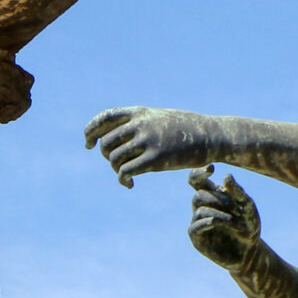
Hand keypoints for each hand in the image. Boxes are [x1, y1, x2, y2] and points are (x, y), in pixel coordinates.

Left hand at [83, 106, 228, 186]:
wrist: (210, 135)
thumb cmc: (183, 130)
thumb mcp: (158, 119)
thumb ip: (136, 124)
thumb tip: (111, 142)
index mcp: (140, 112)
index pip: (105, 118)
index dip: (91, 131)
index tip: (88, 144)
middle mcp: (141, 124)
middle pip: (106, 143)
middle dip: (106, 156)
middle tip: (117, 165)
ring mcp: (148, 140)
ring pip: (113, 158)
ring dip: (116, 170)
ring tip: (127, 174)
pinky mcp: (156, 158)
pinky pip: (125, 171)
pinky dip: (123, 180)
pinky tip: (130, 185)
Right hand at [188, 166, 260, 268]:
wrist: (249, 252)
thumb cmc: (249, 227)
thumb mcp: (248, 208)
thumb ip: (238, 192)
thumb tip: (226, 176)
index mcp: (213, 196)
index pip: (196, 180)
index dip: (199, 172)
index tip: (211, 168)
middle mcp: (202, 208)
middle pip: (199, 194)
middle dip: (218, 199)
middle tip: (236, 207)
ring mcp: (198, 222)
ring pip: (199, 209)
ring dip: (219, 213)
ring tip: (235, 222)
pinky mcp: (197, 238)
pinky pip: (196, 226)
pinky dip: (209, 221)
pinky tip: (218, 223)